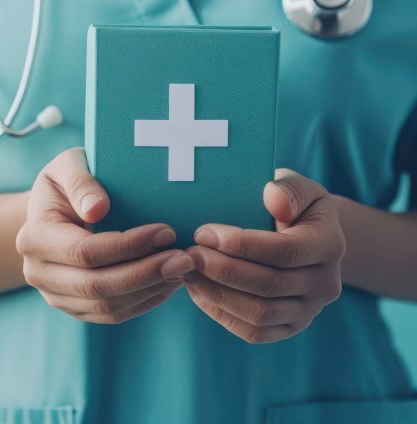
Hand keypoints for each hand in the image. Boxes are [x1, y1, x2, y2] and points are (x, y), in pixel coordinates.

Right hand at [17, 148, 193, 323]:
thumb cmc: (66, 182)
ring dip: (150, 291)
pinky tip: (168, 282)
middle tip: (185, 258)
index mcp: (34, 236)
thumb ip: (80, 181)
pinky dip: (144, 301)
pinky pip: (111, 315)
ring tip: (182, 269)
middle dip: (146, 274)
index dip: (129, 246)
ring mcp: (54, 295)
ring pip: (107, 307)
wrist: (53, 209)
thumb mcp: (69, 166)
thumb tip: (98, 209)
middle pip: (97, 286)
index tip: (166, 231)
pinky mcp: (74, 307)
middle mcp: (37, 272)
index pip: (86, 252)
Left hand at [184, 169, 345, 343]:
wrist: (302, 232)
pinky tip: (198, 293)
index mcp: (329, 244)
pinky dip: (223, 315)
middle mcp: (326, 284)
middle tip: (188, 254)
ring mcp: (310, 310)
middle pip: (269, 285)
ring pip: (260, 314)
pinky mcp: (290, 327)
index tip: (203, 233)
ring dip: (217, 294)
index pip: (283, 252)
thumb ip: (288, 189)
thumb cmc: (290, 202)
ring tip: (188, 272)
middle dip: (222, 270)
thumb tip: (274, 199)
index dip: (240, 245)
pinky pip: (255, 332)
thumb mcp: (295, 185)